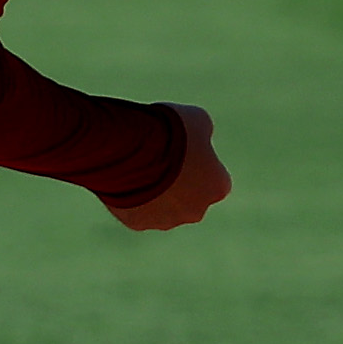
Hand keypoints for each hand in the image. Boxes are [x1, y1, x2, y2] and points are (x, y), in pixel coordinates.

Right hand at [107, 105, 229, 229]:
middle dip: (177, 182)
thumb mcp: (196, 119)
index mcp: (217, 187)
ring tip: (139, 165)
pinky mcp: (138, 224)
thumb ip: (203, 133)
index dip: (198, 161)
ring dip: (154, 191)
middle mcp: (196, 211)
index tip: (183, 148)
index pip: (213, 177)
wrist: (131, 148)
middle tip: (160, 157)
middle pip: (189, 198)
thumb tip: (199, 137)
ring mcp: (166, 221)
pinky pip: (137, 211)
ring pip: (163, 208)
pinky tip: (125, 177)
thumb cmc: (170, 130)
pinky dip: (132, 198)